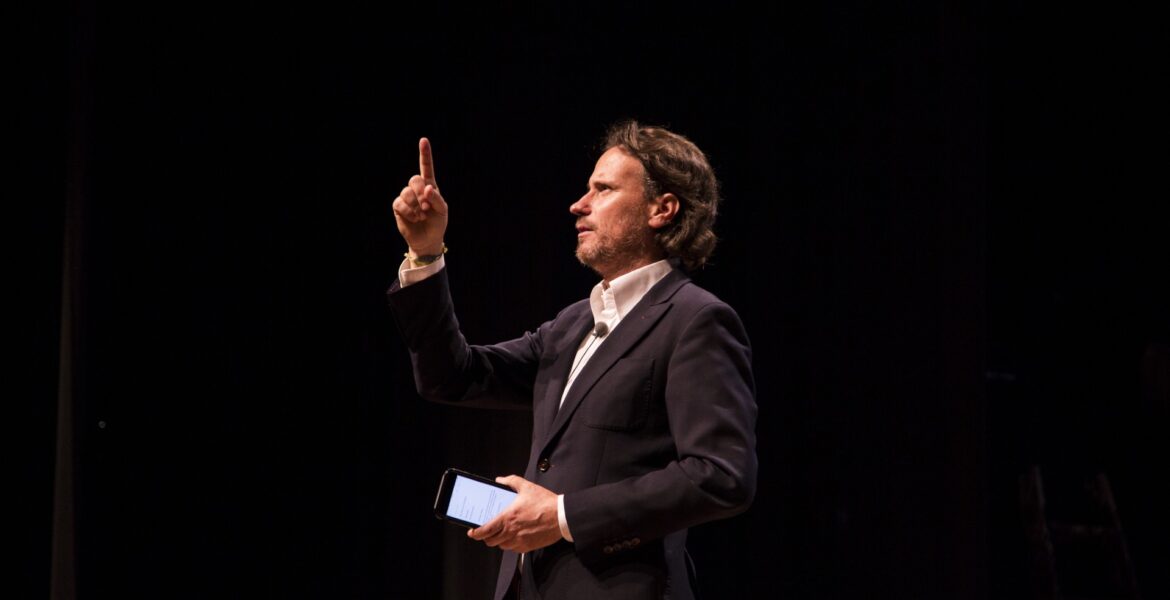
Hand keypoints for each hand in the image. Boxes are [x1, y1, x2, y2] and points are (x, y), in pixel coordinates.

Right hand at [392, 137, 448, 256]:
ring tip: (422, 215)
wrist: (428, 239)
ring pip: (406, 192)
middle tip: (427, 205)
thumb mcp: (443, 210)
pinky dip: (409, 211)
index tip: (423, 141)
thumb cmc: (437, 223)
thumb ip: (437, 198)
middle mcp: (417, 189)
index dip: (424, 154)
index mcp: (430, 186)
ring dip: (416, 205)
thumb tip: (427, 188)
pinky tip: (415, 218)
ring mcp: (406, 197)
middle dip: (421, 192)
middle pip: (414, 179)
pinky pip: (400, 203)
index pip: (426, 167)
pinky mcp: (398, 207)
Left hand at [468, 475, 563, 552]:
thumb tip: (500, 480)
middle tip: (487, 531)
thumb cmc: (545, 502)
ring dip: (498, 540)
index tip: (472, 532)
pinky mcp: (527, 546)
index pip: (485, 530)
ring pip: (501, 546)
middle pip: (491, 541)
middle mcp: (511, 531)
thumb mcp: (527, 487)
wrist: (561, 516)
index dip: (475, 533)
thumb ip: (511, 481)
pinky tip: (513, 535)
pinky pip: (513, 549)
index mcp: (508, 517)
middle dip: (486, 537)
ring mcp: (519, 541)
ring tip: (500, 532)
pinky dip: (510, 544)